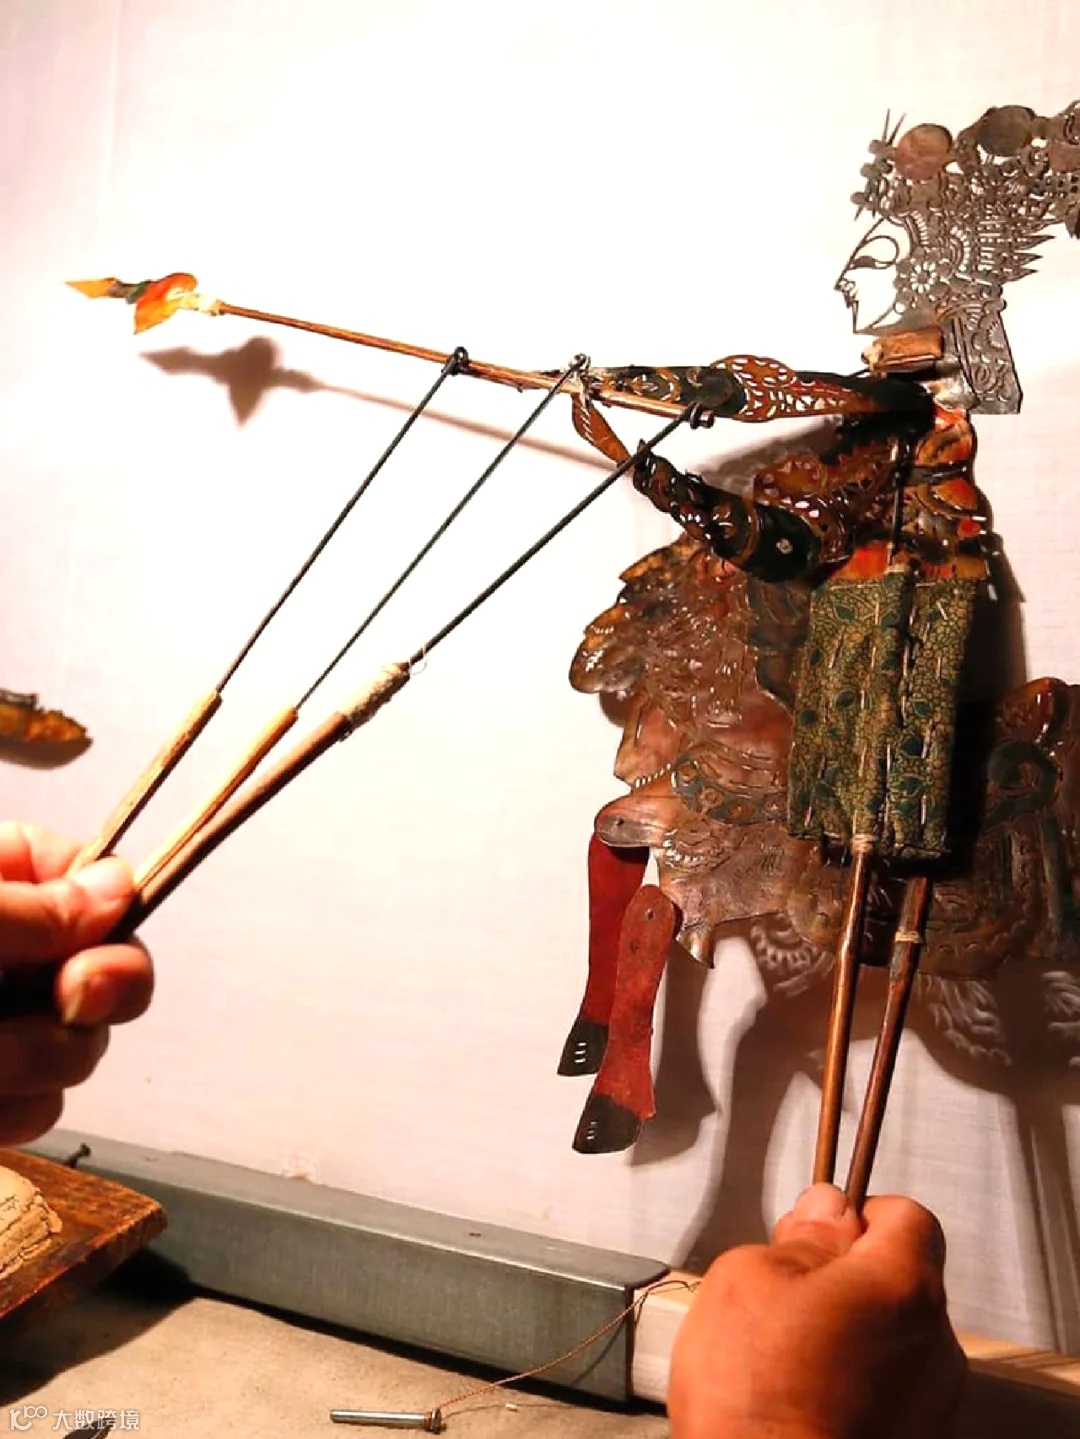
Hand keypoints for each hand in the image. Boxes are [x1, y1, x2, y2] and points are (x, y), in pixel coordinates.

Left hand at [0, 822, 152, 1144]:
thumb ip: (36, 910)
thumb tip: (123, 887)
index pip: (93, 877)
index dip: (109, 922)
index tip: (81, 969)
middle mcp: (5, 947)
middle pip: (105, 975)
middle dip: (76, 1013)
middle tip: (38, 1020)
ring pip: (74, 1054)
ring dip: (30, 1069)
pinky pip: (33, 1111)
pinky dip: (4, 1115)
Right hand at [669, 1184, 966, 1438]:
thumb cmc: (758, 1403)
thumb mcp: (749, 1279)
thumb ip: (800, 1236)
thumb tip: (824, 1212)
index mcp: (903, 1286)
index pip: (907, 1215)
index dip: (857, 1214)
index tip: (818, 1229)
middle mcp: (935, 1346)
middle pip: (900, 1279)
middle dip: (847, 1278)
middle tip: (787, 1296)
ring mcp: (930, 1405)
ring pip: (892, 1338)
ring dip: (848, 1335)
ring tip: (785, 1357)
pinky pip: (888, 1391)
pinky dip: (852, 1385)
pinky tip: (800, 1398)